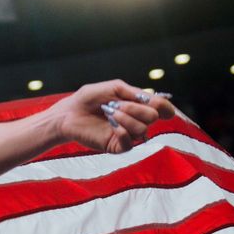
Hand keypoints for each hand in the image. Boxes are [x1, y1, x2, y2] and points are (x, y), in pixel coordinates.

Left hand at [51, 81, 176, 155]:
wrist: (69, 113)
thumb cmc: (89, 98)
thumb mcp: (114, 87)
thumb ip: (135, 92)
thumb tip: (157, 101)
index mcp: (137, 106)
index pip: (161, 109)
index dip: (164, 106)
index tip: (157, 104)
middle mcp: (135, 120)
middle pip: (153, 117)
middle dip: (136, 108)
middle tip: (117, 105)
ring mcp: (127, 134)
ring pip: (142, 130)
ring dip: (127, 118)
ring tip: (110, 113)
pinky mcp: (117, 146)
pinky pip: (130, 143)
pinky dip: (123, 132)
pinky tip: (112, 126)